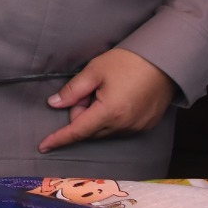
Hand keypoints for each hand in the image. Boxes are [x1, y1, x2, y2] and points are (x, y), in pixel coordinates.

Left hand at [39, 47, 179, 152]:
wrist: (164, 61)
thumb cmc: (128, 62)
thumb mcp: (94, 71)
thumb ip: (72, 90)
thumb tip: (54, 104)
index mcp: (109, 113)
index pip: (77, 131)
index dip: (59, 139)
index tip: (43, 146)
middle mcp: (124, 126)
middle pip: (90, 130)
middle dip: (81, 114)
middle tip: (87, 91)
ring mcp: (137, 128)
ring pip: (104, 131)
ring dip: (97, 117)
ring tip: (104, 92)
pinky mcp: (146, 126)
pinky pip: (119, 129)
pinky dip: (111, 118)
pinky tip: (117, 98)